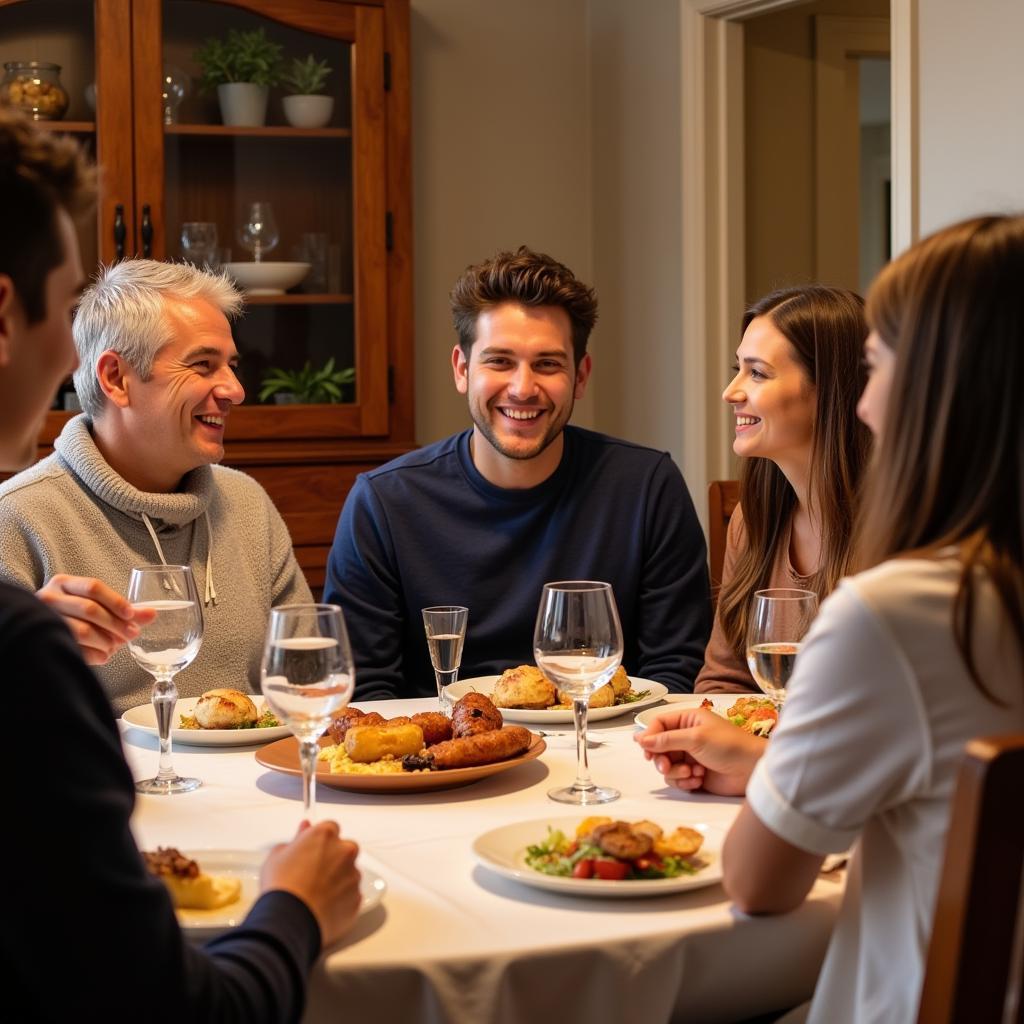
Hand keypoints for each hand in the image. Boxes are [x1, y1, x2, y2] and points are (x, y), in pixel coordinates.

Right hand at [36, 574, 156, 664]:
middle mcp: (49, 597)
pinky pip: (74, 648)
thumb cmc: (73, 617)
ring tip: (114, 647)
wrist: (37, 633)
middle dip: (115, 624)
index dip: (116, 601)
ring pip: (81, 630)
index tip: (131, 615)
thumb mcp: (96, 608)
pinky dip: (94, 654)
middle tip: (131, 634)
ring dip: (105, 641)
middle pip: (90, 609)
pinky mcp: (41, 641)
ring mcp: (42, 619)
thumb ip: (124, 611)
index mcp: (63, 583)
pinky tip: (103, 657)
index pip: (93, 587)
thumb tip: (152, 614)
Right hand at [261, 820, 361, 947]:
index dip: (320, 841)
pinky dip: (341, 899)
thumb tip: (304, 830)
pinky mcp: (356, 898)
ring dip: (338, 879)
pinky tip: (323, 906)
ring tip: (315, 893)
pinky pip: (351, 895)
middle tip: (313, 873)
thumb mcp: (277, 855)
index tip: (312, 849)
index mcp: (325, 835)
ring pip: (349, 873)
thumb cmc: (282, 887)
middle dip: (333, 858)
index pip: (330, 829)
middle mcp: (344, 851)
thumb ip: (296, 838)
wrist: (290, 920)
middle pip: (344, 849)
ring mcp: (353, 875)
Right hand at [633, 707, 765, 795]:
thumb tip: (640, 738)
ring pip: (666, 766)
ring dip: (675, 772)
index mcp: (687, 720)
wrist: (752, 770)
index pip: (659, 724)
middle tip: (664, 766)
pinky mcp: (694, 775)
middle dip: (661, 758)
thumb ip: (666, 739)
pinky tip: (698, 780)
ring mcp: (690, 756)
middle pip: (659, 747)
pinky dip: (684, 782)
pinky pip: (677, 780)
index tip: (646, 749)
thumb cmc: (728, 746)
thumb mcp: (695, 738)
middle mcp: (686, 737)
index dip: (649, 736)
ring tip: (692, 773)